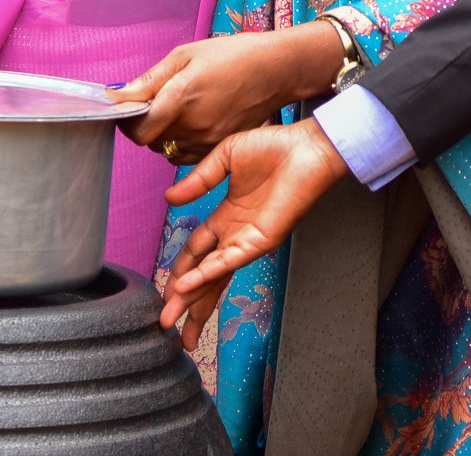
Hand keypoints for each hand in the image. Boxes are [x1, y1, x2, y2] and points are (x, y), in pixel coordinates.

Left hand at [113, 24, 344, 164]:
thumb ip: (150, 79)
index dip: (127, 122)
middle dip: (145, 125)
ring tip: (175, 112)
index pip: (139, 131)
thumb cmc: (233, 55)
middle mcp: (194, 126)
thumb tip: (119, 95)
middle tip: (153, 104)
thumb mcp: (186, 55)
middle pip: (151, 141)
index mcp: (182, 98)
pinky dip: (181, 143)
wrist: (276, 70)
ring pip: (168, 150)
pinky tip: (191, 122)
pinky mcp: (220, 147)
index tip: (127, 109)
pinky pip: (187, 156)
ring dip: (162, 135)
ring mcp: (209, 141)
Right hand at [159, 120, 348, 349]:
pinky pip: (228, 261)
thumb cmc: (275, 148)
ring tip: (172, 321)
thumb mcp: (226, 157)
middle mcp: (235, 234)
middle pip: (203, 274)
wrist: (306, 148)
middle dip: (183, 299)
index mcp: (226, 217)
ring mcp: (247, 240)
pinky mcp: (260, 241)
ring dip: (191, 298)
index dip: (179, 270)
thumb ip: (198, 180)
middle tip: (164, 322)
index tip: (165, 289)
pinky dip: (207, 274)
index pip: (196, 251)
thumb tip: (169, 199)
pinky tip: (187, 286)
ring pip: (213, 276)